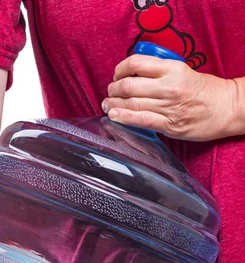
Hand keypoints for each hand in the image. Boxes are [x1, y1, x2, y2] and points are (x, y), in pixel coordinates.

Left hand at [102, 55, 240, 140]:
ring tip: (107, 105)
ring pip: (131, 104)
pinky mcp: (169, 125)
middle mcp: (168, 87)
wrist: (227, 108)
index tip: (116, 75)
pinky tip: (113, 116)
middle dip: (113, 90)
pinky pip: (141, 121)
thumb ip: (160, 73)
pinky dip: (123, 118)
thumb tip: (134, 77)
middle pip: (129, 86)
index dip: (120, 69)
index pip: (136, 64)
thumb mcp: (183, 71)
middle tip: (109, 93)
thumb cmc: (206, 90)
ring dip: (114, 104)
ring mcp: (168, 107)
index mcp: (172, 69)